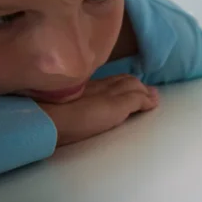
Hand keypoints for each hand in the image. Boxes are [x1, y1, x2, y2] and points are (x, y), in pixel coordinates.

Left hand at [38, 74, 158, 145]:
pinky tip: (104, 97)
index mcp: (112, 87)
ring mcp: (85, 91)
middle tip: (146, 94)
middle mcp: (100, 85)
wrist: (47, 120)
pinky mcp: (72, 99)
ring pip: (110, 84)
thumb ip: (135, 100)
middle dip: (136, 86)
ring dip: (123, 88)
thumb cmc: (84, 116)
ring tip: (130, 93)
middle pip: (122, 81)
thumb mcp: (116, 108)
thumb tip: (154, 95)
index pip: (133, 84)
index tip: (154, 98)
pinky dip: (108, 91)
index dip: (144, 90)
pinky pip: (98, 90)